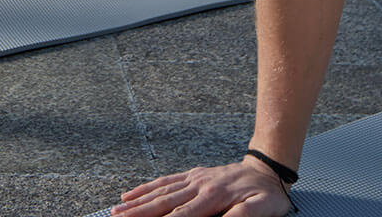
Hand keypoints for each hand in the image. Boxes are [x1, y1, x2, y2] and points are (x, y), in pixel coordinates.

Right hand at [112, 159, 293, 216]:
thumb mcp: (261, 208)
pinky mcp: (192, 175)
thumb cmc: (265, 195)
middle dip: (138, 213)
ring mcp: (193, 179)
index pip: (182, 215)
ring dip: (137, 202)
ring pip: (160, 192)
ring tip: (116, 210)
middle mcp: (198, 186)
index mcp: (213, 197)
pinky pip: (165, 181)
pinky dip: (146, 188)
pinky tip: (131, 194)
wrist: (266, 169)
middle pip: (163, 202)